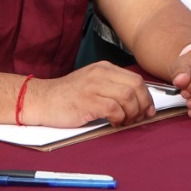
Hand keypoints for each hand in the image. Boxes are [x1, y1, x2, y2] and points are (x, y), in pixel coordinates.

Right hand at [23, 61, 154, 127]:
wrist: (42, 100)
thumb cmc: (67, 96)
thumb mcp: (91, 83)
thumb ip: (111, 86)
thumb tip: (136, 101)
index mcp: (104, 68)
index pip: (136, 79)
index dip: (146, 96)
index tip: (148, 109)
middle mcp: (100, 74)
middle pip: (136, 86)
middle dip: (143, 104)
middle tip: (139, 117)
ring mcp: (93, 86)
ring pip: (127, 97)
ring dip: (131, 113)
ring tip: (125, 121)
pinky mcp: (87, 101)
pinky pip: (113, 109)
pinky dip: (119, 118)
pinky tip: (114, 123)